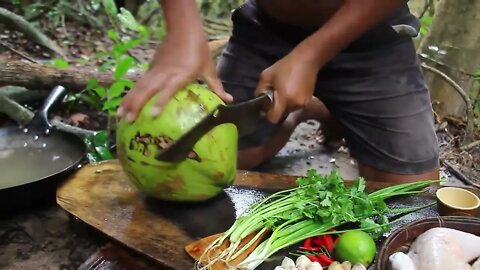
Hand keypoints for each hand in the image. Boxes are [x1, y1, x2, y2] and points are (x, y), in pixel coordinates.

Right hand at [117, 33, 232, 121]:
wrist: (184, 28)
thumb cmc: (199, 49)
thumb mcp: (209, 68)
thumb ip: (216, 87)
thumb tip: (229, 101)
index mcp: (181, 74)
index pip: (168, 89)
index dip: (160, 102)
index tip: (153, 115)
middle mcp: (166, 73)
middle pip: (148, 89)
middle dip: (137, 105)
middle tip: (128, 120)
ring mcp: (156, 70)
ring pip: (140, 86)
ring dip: (129, 100)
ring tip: (119, 116)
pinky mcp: (151, 68)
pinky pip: (140, 83)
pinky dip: (131, 93)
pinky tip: (124, 104)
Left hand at [255, 49, 319, 123]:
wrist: (307, 59)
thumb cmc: (285, 66)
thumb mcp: (266, 75)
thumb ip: (260, 90)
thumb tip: (259, 100)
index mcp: (284, 98)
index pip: (274, 118)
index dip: (268, 115)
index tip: (266, 106)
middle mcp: (295, 104)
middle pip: (281, 114)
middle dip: (276, 108)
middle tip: (274, 95)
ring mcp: (303, 103)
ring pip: (289, 110)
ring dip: (284, 104)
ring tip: (284, 91)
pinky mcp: (308, 101)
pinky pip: (295, 106)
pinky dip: (291, 101)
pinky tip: (291, 90)